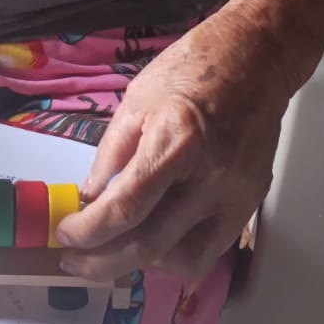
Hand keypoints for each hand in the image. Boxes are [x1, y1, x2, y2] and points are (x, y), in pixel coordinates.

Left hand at [54, 8, 319, 284]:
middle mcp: (211, 177)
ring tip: (113, 251)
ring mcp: (236, 196)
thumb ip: (112, 154)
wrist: (257, 58)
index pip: (126, 209)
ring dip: (140, 265)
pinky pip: (210, 251)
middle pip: (151, 245)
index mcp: (178, 142)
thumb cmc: (195, 68)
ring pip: (182, 260)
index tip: (65, 235)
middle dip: (102, 262)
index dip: (88, 232)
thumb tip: (91, 199)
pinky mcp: (249, 204)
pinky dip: (175, 257)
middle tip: (75, 261)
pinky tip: (152, 244)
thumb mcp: (136, 100)